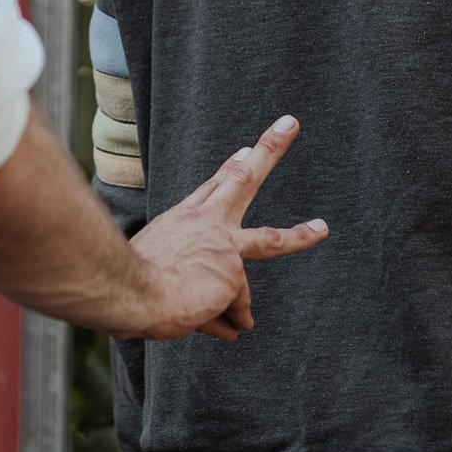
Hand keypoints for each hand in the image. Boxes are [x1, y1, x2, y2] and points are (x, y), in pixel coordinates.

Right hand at [120, 114, 326, 341]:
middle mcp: (207, 223)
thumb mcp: (158, 270)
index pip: (213, 187)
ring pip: (271, 240)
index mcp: (185, 218)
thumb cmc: (132, 282)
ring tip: (322, 229)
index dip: (230, 169)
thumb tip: (237, 328)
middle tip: (291, 123)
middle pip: (245, 178)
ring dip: (300, 235)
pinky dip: (220, 325)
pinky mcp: (234, 275)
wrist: (129, 291)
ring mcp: (224, 246)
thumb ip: (200, 296)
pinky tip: (212, 326)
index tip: (244, 151)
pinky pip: (235, 314)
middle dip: (270, 149)